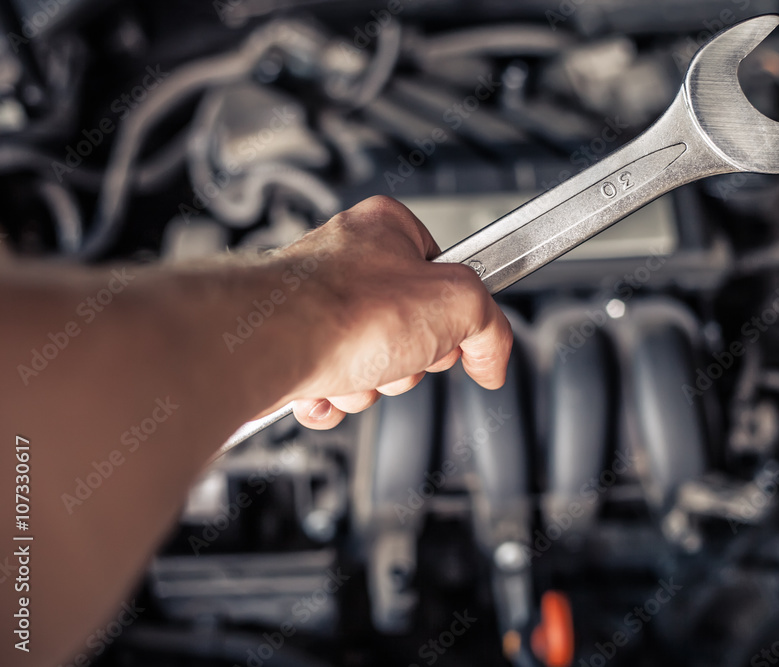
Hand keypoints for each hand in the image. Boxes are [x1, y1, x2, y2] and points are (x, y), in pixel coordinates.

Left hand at [271, 195, 512, 428]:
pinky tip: (327, 387)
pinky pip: (329, 380)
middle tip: (400, 355)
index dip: (457, 315)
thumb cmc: (344, 310)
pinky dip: (332, 395)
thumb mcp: (460, 304)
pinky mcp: (287, 343)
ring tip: (357, 371)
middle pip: (411, 326)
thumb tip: (492, 358)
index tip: (457, 335)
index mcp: (387, 228)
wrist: (269, 347)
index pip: (446, 274)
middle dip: (409, 359)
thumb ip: (492, 328)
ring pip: (371, 360)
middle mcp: (346, 258)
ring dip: (371, 383)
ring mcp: (313, 301)